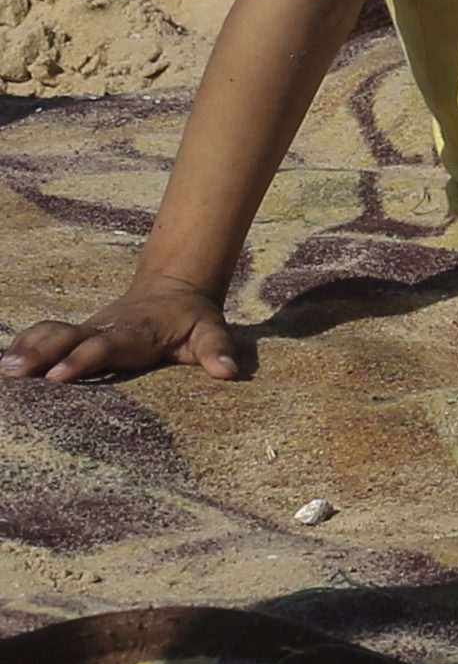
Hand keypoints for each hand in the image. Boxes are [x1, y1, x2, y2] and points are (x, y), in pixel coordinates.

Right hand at [5, 278, 243, 382]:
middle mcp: (106, 328)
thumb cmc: (191, 318)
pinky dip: (24, 343)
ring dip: (27, 347)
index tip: (60, 375)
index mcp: (136, 331)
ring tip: (5, 368)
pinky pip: (46, 335)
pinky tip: (5, 362)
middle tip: (15, 370)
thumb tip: (229, 371)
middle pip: (70, 337)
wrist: (175, 289)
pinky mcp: (77, 334)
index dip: (84, 358)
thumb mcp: (211, 330)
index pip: (108, 345)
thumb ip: (217, 349)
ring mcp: (88, 329)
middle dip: (42, 352)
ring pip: (53, 333)